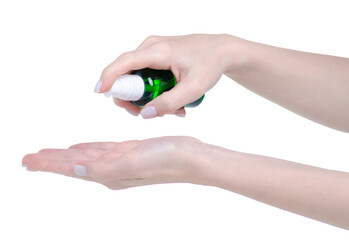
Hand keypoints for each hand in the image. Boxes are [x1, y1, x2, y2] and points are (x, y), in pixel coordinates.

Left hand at [22, 136, 202, 189]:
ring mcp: (120, 160)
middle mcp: (111, 169)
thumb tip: (75, 170)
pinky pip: (101, 149)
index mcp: (108, 173)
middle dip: (51, 160)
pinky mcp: (129, 151)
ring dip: (65, 155)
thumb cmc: (166, 160)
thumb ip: (102, 167)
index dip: (48, 164)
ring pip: (85, 156)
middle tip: (29, 159)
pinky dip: (87, 148)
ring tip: (49, 154)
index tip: (28, 161)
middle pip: (73, 163)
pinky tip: (80, 148)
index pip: (70, 168)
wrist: (190, 157)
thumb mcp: (132, 162)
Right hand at [95, 34, 246, 117]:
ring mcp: (153, 50)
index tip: (100, 92)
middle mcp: (151, 47)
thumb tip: (146, 114)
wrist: (222, 50)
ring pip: (136, 75)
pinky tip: (169, 100)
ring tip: (168, 109)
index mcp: (158, 51)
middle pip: (126, 72)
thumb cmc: (211, 64)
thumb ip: (170, 103)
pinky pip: (145, 74)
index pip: (124, 62)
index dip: (109, 77)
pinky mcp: (157, 56)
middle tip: (141, 113)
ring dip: (144, 95)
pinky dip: (151, 89)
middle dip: (130, 96)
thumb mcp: (194, 88)